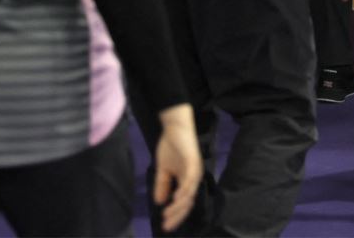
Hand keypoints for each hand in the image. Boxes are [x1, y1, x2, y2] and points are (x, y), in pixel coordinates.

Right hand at [153, 104, 201, 233]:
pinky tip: (175, 199)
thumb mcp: (163, 169)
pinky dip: (184, 191)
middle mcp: (194, 178)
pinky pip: (190, 180)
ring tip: (167, 214)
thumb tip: (159, 202)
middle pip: (188, 202)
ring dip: (179, 206)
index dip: (175, 215)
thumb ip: (162, 185)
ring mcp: (195, 171)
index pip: (184, 203)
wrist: (174, 127)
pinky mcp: (194, 162)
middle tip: (166, 226)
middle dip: (177, 215)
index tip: (165, 226)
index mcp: (187, 180)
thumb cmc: (171, 146)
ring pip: (189, 194)